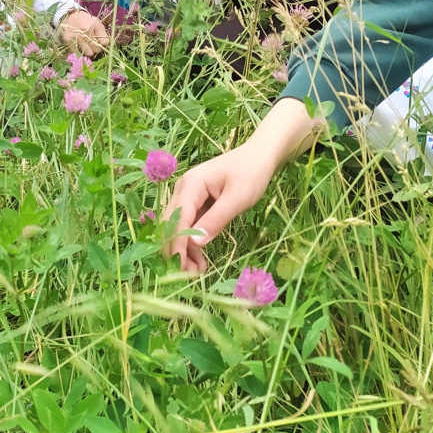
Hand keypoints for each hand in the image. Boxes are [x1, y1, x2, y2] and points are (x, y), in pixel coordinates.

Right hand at [59, 9, 108, 55]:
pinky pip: (77, 53)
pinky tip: (78, 46)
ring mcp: (77, 36)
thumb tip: (104, 45)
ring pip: (88, 53)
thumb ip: (102, 33)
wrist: (69, 15)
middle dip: (96, 49)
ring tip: (85, 46)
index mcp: (95, 25)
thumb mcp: (96, 22)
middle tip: (92, 45)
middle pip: (97, 49)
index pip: (104, 42)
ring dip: (88, 51)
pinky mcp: (68, 40)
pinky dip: (78, 52)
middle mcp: (87, 30)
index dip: (102, 43)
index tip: (100, 42)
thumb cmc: (85, 20)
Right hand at [163, 99, 321, 270]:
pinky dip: (192, 242)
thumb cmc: (252, 173)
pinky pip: (189, 224)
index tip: (180, 270)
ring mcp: (189, 195)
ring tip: (196, 272)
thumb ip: (216, 220)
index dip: (176, 246)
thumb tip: (195, 243)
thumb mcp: (238, 198)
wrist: (261, 156)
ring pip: (178, 227)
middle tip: (188, 276)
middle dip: (176, 251)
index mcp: (191, 185)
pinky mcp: (197, 202)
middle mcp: (183, 189)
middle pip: (171, 224)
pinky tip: (199, 259)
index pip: (177, 220)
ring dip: (183, 249)